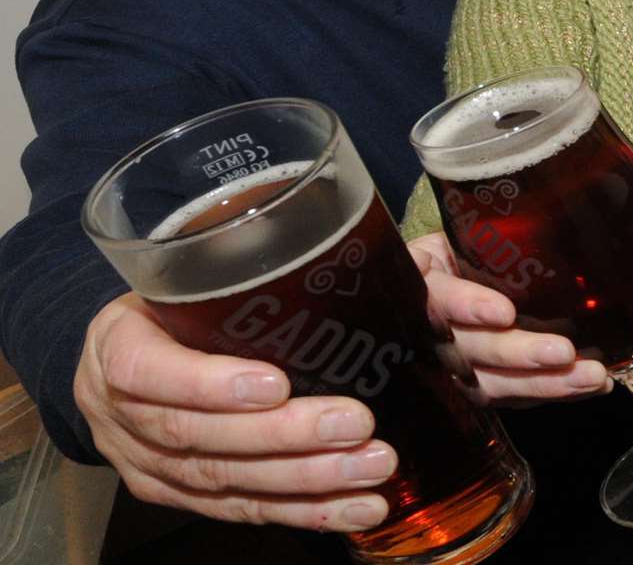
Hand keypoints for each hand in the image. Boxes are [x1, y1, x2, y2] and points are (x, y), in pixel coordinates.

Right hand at [76, 292, 394, 530]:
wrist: (129, 352)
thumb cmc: (177, 302)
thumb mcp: (188, 276)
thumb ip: (254, 277)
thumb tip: (379, 257)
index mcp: (117, 348)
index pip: (146, 372)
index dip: (209, 385)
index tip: (277, 384)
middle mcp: (121, 415)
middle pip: (197, 437)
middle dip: (284, 436)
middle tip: (357, 424)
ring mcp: (145, 464)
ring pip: (224, 480)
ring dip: (306, 480)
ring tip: (371, 468)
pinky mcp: (177, 496)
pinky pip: (241, 510)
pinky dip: (304, 511)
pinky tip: (357, 508)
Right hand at [411, 157, 632, 404]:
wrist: (480, 252)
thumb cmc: (496, 226)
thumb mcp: (520, 203)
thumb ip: (585, 183)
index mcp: (432, 268)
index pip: (433, 294)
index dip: (463, 306)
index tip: (501, 311)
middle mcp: (438, 318)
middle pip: (465, 349)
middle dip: (516, 354)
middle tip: (562, 351)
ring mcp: (456, 356)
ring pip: (490, 381)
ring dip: (543, 382)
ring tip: (591, 376)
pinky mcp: (482, 379)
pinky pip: (514, 394)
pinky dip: (554, 391)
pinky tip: (595, 384)